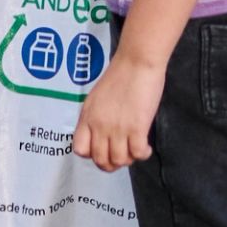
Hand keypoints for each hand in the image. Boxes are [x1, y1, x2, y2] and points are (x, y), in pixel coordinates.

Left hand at [71, 55, 163, 169]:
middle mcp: (99, 125)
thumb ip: (95, 116)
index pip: (80, 150)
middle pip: (100, 160)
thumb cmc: (120, 75)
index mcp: (88, 117)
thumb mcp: (97, 97)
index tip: (103, 149)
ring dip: (129, 160)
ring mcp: (117, 128)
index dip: (92, 155)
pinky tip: (146, 148)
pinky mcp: (137, 128)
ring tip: (135, 149)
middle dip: (112, 164)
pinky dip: (143, 155)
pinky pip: (138, 154)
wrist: (137, 62)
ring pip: (119, 161)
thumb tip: (101, 134)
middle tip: (122, 156)